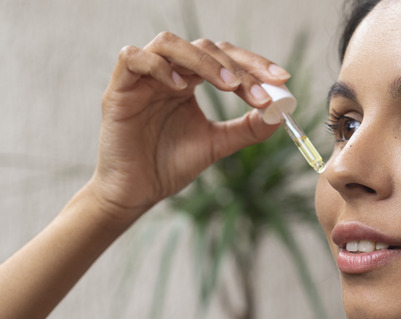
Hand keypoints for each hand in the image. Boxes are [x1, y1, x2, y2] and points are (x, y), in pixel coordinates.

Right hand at [88, 32, 288, 222]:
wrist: (136, 192)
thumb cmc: (170, 165)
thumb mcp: (217, 144)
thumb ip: (247, 129)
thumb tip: (280, 114)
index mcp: (189, 80)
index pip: (225, 58)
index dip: (254, 64)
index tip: (282, 80)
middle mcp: (167, 72)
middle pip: (204, 47)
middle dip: (237, 66)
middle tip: (260, 90)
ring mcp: (142, 77)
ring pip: (169, 44)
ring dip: (203, 61)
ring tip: (229, 85)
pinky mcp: (118, 88)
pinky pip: (133, 58)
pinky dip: (159, 67)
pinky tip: (181, 87)